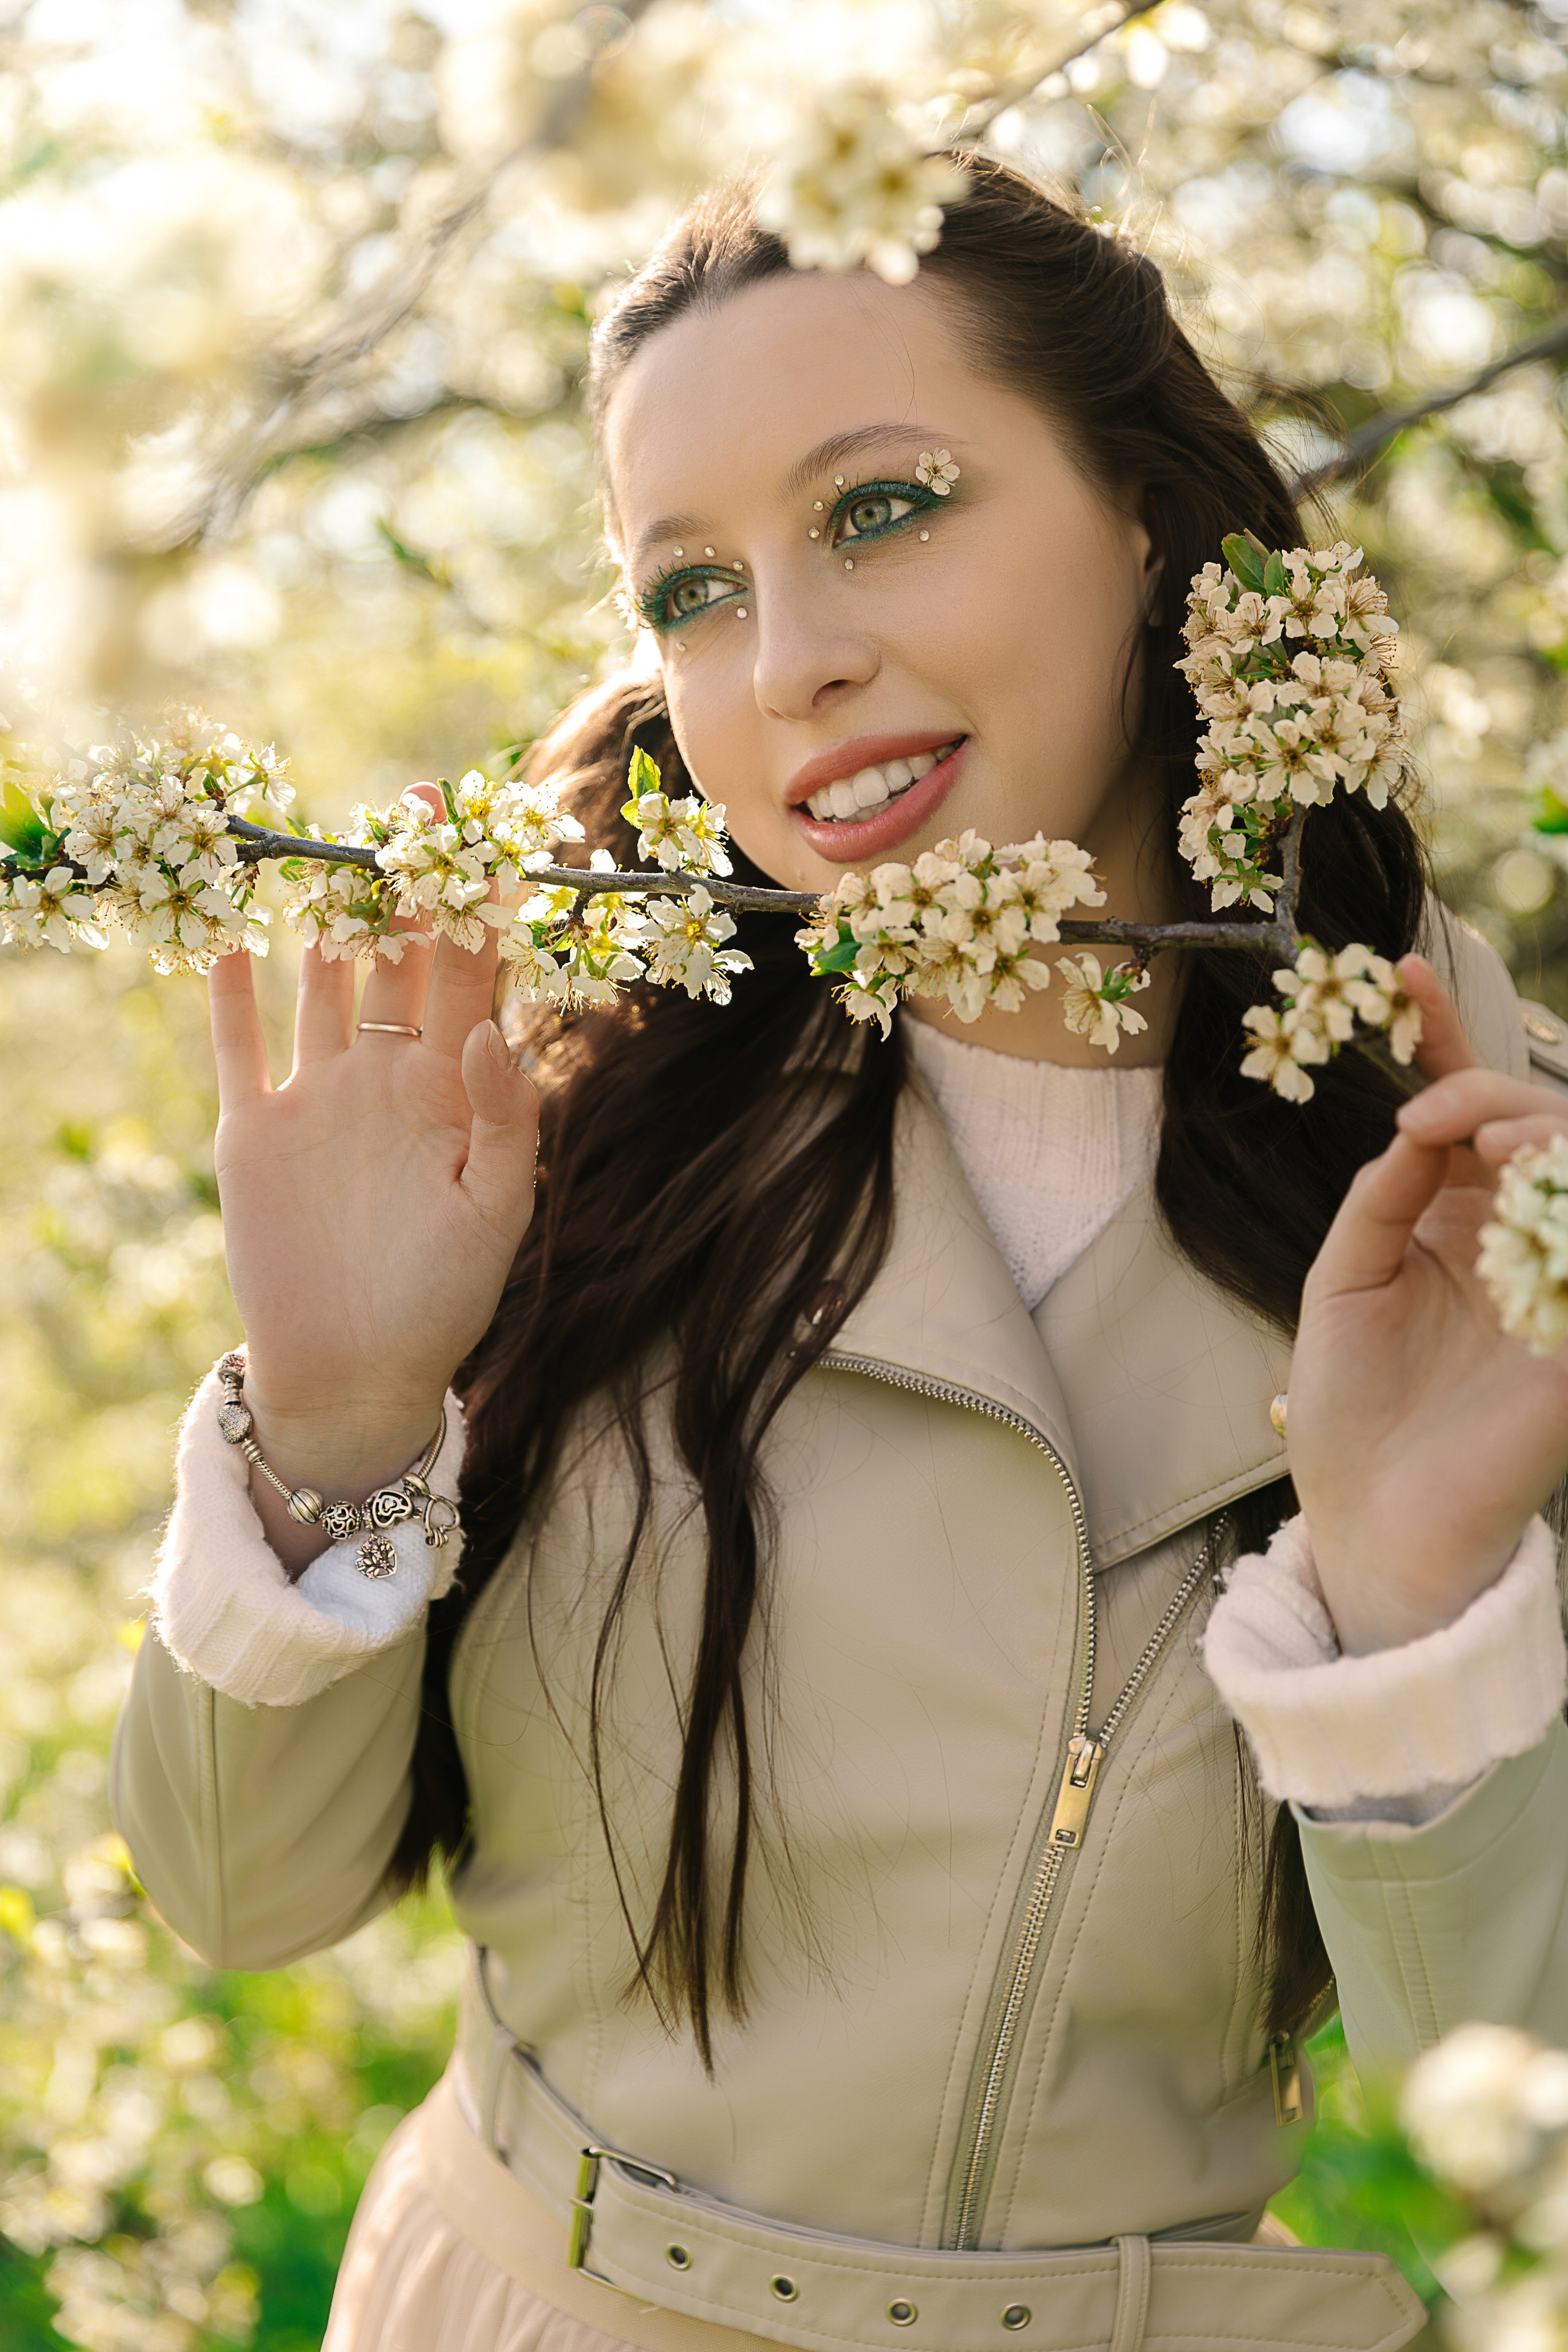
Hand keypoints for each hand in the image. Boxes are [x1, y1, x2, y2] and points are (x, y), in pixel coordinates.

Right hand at [208, 793, 537, 1553]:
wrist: (355, 1372)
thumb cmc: (443, 1299)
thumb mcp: (497, 1213)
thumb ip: (505, 1119)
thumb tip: (495, 1030)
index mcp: (455, 1091)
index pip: (473, 981)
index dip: (480, 913)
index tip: (493, 842)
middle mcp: (388, 1078)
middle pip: (400, 961)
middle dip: (407, 887)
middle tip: (416, 806)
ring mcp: (318, 1097)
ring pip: (322, 984)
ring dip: (328, 920)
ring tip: (334, 847)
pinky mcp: (256, 1128)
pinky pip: (239, 1044)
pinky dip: (232, 992)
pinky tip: (233, 934)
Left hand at [1289, 955, 1567, 1654]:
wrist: (1373, 1517)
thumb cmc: (1351, 1405)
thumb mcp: (1342, 1279)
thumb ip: (1381, 1196)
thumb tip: (1417, 1128)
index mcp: (1452, 1217)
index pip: (1463, 1110)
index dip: (1439, 1035)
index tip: (1393, 969)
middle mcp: (1513, 1236)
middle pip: (1534, 1121)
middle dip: (1488, 1095)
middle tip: (1428, 1121)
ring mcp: (1558, 1279)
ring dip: (1539, 1132)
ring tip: (1481, 1147)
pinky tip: (1528, 1189)